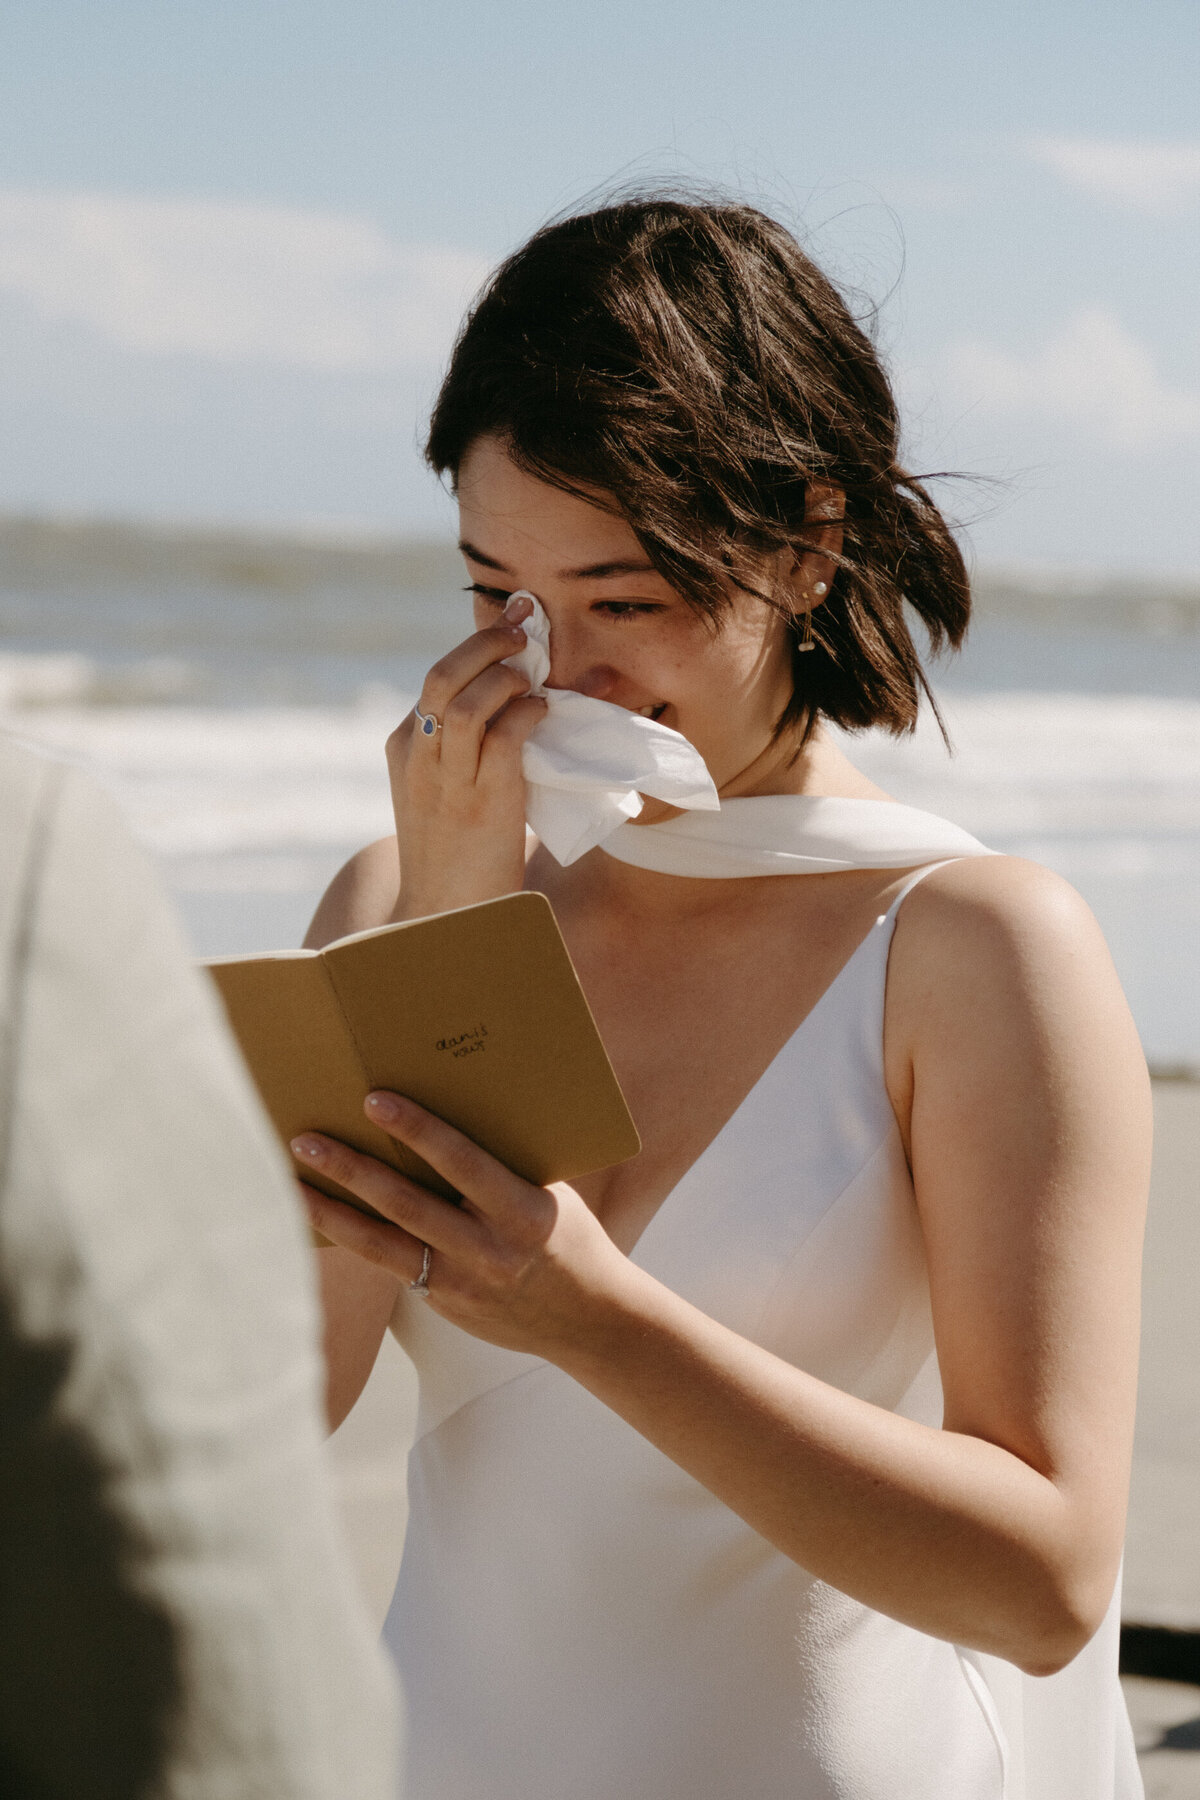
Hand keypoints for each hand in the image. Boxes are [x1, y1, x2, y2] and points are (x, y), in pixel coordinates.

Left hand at [291, 1091, 630, 1356]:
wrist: (589, 1319)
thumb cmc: (569, 1236)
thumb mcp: (550, 1194)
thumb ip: (503, 1165)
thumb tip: (448, 1111)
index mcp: (524, 1212)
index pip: (463, 1162)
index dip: (418, 1130)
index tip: (376, 1100)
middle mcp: (489, 1250)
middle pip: (407, 1204)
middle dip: (352, 1169)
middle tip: (306, 1140)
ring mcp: (462, 1282)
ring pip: (382, 1243)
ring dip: (332, 1210)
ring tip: (292, 1180)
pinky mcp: (442, 1304)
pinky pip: (388, 1266)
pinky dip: (352, 1238)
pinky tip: (320, 1216)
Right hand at [387, 594, 546, 918]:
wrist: (444, 917)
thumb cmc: (457, 856)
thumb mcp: (447, 792)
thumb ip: (472, 750)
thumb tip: (530, 702)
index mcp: (404, 748)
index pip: (437, 679)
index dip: (477, 644)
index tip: (514, 618)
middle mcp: (417, 757)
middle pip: (443, 675)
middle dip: (488, 641)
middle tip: (527, 626)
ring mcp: (446, 780)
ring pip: (466, 701)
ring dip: (507, 675)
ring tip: (534, 673)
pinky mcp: (481, 801)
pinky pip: (502, 738)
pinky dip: (527, 714)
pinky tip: (544, 711)